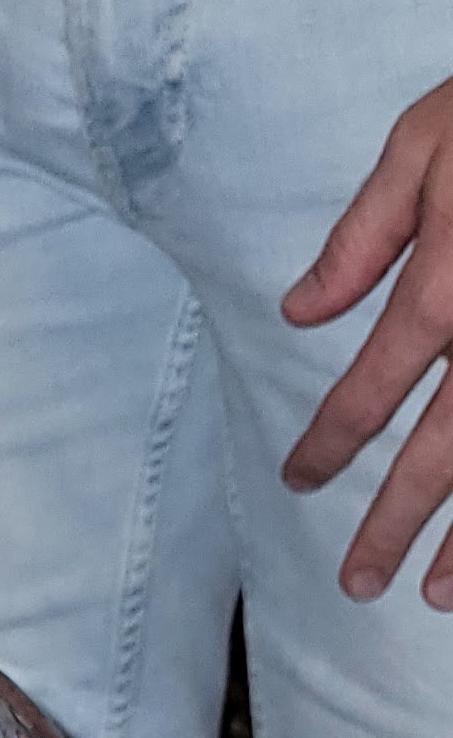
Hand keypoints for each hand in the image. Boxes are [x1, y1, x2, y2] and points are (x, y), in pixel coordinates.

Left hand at [282, 76, 452, 602]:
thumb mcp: (426, 141)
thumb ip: (363, 235)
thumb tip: (300, 311)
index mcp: (449, 285)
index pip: (373, 387)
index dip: (331, 440)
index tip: (299, 479)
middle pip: (444, 453)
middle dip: (396, 522)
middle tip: (357, 584)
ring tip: (437, 597)